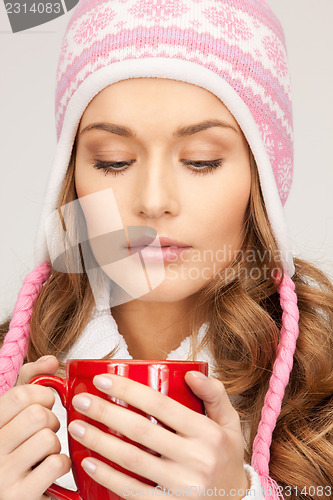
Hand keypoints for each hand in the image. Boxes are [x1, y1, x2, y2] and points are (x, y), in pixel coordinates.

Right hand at [0, 356, 70, 499]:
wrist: (11, 495)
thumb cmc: (16, 448)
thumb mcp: (15, 412)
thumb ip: (30, 381)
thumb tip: (52, 360)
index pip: (20, 394)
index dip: (42, 394)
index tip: (45, 403)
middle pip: (37, 415)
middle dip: (51, 420)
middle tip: (45, 430)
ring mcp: (2, 476)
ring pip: (48, 438)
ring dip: (55, 444)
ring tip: (45, 452)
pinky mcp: (20, 497)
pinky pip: (55, 464)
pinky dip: (61, 465)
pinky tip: (49, 469)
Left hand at [68, 371, 248, 498]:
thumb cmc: (226, 458)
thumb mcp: (229, 424)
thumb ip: (215, 394)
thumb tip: (190, 372)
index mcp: (207, 433)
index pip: (161, 405)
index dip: (128, 390)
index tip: (102, 379)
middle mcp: (196, 459)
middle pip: (141, 431)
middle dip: (104, 412)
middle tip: (80, 400)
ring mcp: (182, 487)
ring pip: (132, 460)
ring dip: (98, 442)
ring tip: (76, 427)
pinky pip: (133, 491)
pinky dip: (108, 476)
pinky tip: (88, 463)